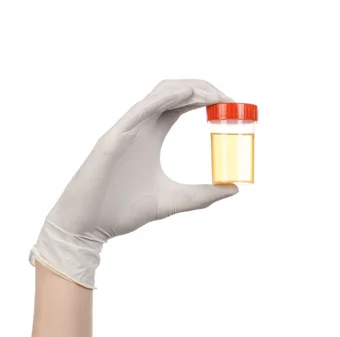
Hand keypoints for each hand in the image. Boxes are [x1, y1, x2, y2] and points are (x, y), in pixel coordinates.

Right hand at [30, 80, 238, 288]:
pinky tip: (183, 96)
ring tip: (212, 95)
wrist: (89, 228)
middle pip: (172, 92)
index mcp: (152, 135)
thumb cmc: (123, 211)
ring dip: (187, 89)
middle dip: (202, 88)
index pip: (181, 104)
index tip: (231, 104)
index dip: (205, 98)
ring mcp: (125, 130)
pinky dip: (161, 99)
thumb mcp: (174, 201)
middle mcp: (140, 127)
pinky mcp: (112, 139)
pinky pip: (138, 111)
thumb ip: (202, 195)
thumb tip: (233, 188)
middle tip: (228, 99)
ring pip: (157, 95)